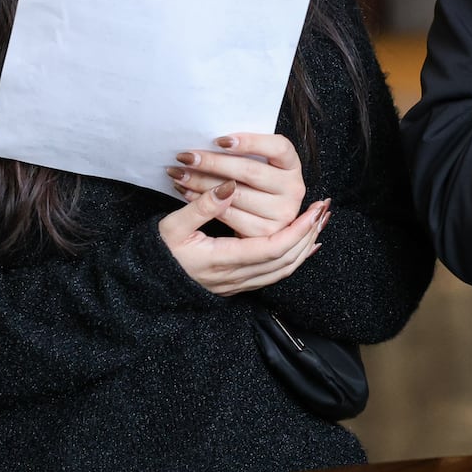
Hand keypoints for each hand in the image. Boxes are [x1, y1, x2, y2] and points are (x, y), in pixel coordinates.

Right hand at [158, 188, 328, 295]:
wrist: (148, 282)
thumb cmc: (158, 252)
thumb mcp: (172, 227)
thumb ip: (202, 206)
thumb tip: (229, 186)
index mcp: (221, 261)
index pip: (271, 248)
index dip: (296, 230)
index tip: (313, 210)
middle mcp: (234, 277)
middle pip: (285, 261)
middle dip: (307, 235)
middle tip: (323, 211)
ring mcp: (238, 284)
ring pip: (283, 270)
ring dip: (304, 247)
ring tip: (318, 224)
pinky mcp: (238, 285)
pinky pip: (274, 275)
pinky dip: (292, 259)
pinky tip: (302, 245)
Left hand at [167, 132, 305, 236]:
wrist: (262, 218)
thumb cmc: (254, 182)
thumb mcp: (259, 162)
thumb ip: (246, 151)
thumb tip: (211, 136)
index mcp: (292, 165)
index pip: (278, 147)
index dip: (250, 142)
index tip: (218, 140)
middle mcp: (294, 189)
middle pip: (250, 171)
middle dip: (213, 162)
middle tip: (185, 156)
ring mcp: (282, 213)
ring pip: (235, 193)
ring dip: (201, 182)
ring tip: (179, 174)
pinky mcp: (266, 233)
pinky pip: (229, 214)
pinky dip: (204, 202)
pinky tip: (186, 193)